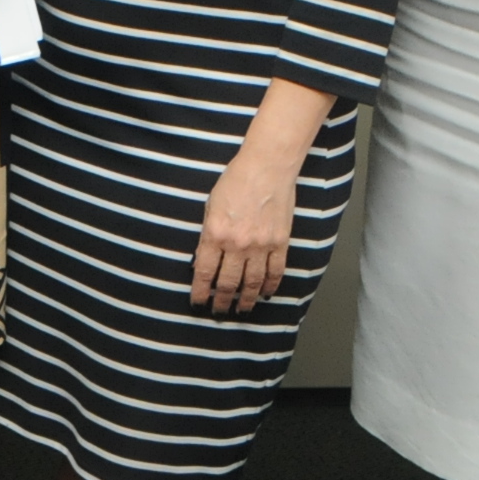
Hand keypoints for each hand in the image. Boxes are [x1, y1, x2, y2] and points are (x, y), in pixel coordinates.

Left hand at [192, 141, 299, 313]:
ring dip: (245, 299)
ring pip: (252, 283)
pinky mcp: (280, 243)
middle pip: (228, 282)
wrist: (267, 168)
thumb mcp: (210, 206)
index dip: (200, 291)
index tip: (197, 303)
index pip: (204, 272)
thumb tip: (204, 258)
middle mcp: (237, 244)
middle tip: (218, 311)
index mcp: (215, 234)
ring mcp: (261, 245)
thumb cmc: (235, 181)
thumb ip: (208, 234)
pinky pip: (275, 272)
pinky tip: (265, 294)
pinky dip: (270, 286)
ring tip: (241, 310)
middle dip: (221, 301)